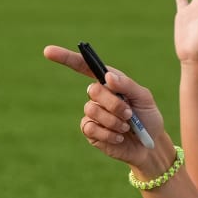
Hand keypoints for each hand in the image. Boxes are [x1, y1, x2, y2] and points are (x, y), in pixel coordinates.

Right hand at [41, 48, 174, 174]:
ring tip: (126, 127)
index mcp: (109, 82)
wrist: (149, 146)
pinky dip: (108, 134)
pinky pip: (91, 128)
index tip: (48, 51)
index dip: (65, 58)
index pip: (84, 66)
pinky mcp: (91, 132)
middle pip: (93, 90)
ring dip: (113, 121)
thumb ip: (127, 85)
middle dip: (114, 104)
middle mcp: (98, 96)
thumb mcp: (144, 97)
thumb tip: (107, 76)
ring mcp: (92, 114)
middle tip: (129, 114)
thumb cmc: (148, 118)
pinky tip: (118, 137)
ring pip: (92, 110)